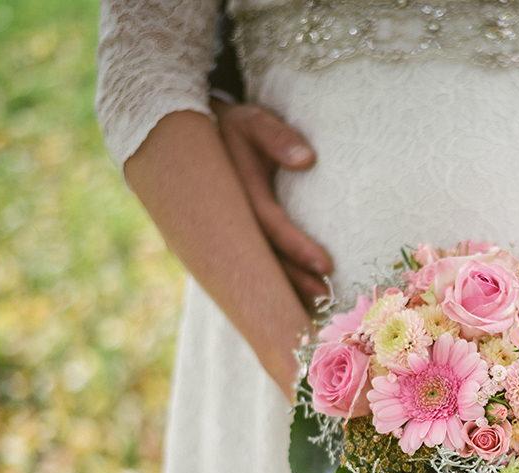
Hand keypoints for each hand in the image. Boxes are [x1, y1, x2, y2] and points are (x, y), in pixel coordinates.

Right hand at [212, 98, 332, 309]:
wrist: (191, 137)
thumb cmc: (233, 129)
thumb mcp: (252, 122)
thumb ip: (277, 137)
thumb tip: (307, 159)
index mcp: (237, 193)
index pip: (272, 226)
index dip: (298, 248)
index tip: (326, 266)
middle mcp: (228, 219)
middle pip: (263, 258)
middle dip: (293, 282)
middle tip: (325, 298)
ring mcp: (223, 233)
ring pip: (256, 268)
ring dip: (285, 288)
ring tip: (316, 304)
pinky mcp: (226, 240)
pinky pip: (251, 265)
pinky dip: (272, 284)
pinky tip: (295, 300)